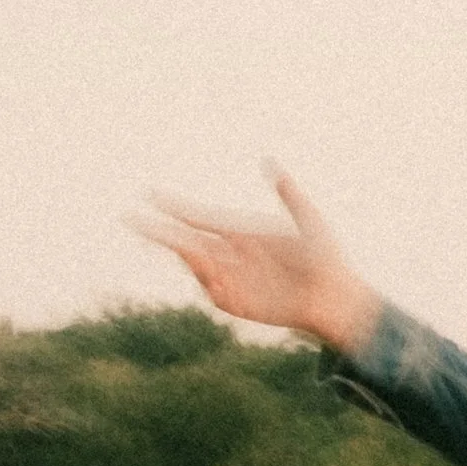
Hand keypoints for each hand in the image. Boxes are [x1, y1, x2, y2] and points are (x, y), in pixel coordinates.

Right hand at [136, 168, 380, 355]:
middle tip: (130, 219)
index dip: (175, 207)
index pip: (199, 217)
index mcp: (242, 232)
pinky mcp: (239, 303)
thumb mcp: (309, 220)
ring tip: (177, 242)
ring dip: (184, 254)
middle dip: (158, 232)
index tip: (151, 194)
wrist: (336, 297)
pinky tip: (208, 268)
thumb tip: (269, 162)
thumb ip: (289, 193)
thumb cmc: (326, 258)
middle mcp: (232, 254)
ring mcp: (233, 279)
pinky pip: (216, 291)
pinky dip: (208, 279)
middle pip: (186, 241)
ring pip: (197, 265)